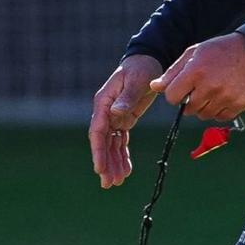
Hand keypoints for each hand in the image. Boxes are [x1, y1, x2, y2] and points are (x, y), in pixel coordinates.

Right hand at [88, 54, 162, 188]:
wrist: (147, 61)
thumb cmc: (141, 68)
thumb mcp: (136, 80)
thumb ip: (126, 97)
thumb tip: (115, 112)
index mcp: (103, 102)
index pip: (98, 131)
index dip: (98, 151)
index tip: (100, 169)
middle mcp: (105, 111)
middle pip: (103, 142)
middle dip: (105, 163)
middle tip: (109, 183)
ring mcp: (114, 116)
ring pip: (111, 144)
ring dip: (114, 162)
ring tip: (118, 181)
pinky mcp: (124, 119)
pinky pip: (121, 141)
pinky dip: (123, 155)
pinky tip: (126, 169)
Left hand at [150, 33, 244, 120]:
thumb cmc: (220, 50)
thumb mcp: (194, 53)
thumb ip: (173, 72)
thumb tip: (154, 87)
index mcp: (195, 72)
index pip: (172, 97)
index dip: (175, 94)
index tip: (183, 89)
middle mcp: (209, 86)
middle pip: (188, 109)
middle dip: (191, 101)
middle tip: (202, 87)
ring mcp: (225, 97)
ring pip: (204, 115)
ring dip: (205, 107)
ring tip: (214, 91)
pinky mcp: (239, 104)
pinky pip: (221, 117)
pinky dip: (220, 110)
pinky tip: (225, 96)